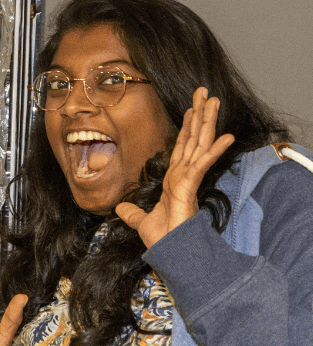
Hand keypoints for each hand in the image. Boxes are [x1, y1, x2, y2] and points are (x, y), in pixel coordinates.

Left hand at [115, 87, 234, 248]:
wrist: (169, 253)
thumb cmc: (162, 239)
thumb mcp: (141, 222)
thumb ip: (132, 213)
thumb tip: (120, 208)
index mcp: (174, 179)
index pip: (181, 147)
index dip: (186, 127)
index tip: (190, 108)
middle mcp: (184, 175)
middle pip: (193, 138)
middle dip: (199, 115)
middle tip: (205, 92)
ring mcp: (189, 179)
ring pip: (200, 144)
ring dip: (207, 122)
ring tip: (214, 100)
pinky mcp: (190, 187)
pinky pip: (202, 164)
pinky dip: (214, 150)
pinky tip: (226, 135)